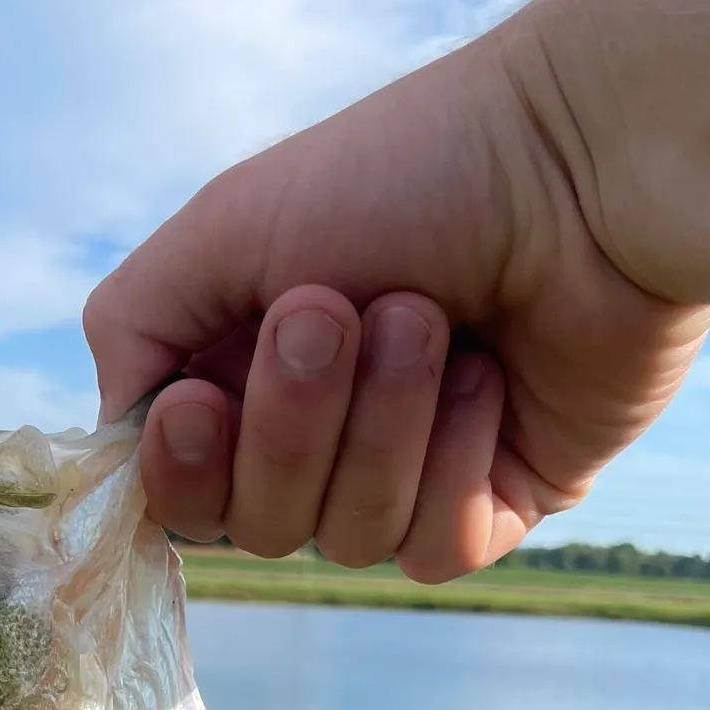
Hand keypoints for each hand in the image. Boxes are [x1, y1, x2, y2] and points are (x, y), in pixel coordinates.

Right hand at [83, 25, 709, 580]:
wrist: (589, 161)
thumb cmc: (410, 172)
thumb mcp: (230, 223)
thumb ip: (133, 324)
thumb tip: (121, 431)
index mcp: (251, 370)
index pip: (182, 487)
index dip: (185, 470)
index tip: (201, 402)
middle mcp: (325, 432)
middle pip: (260, 523)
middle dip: (295, 422)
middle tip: (343, 309)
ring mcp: (412, 470)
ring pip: (349, 537)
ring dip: (385, 422)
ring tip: (435, 320)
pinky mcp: (499, 498)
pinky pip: (437, 547)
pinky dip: (454, 461)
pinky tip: (493, 376)